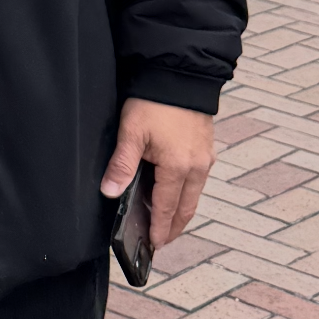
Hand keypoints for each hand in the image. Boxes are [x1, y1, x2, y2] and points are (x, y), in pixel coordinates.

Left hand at [100, 97, 214, 250]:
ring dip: (181, 210)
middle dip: (174, 227)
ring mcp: (205, 157)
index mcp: (179, 168)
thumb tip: (110, 193)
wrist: (180, 74)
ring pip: (194, 194)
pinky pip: (198, 180)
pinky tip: (176, 193)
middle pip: (187, 208)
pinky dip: (187, 193)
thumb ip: (122, 165)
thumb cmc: (154, 101)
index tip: (155, 244)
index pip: (167, 208)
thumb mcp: (132, 133)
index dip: (160, 229)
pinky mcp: (207, 148)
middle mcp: (198, 167)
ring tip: (168, 222)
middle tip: (162, 241)